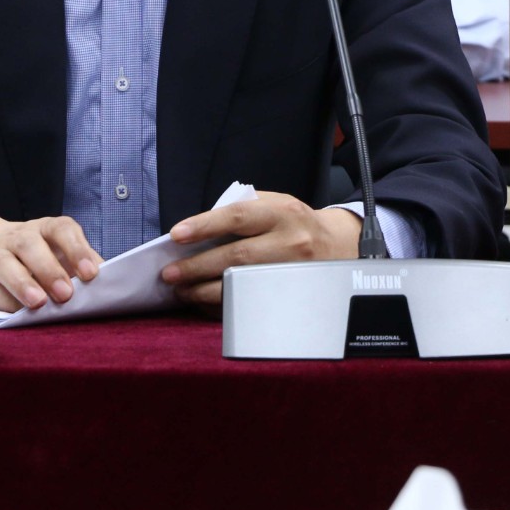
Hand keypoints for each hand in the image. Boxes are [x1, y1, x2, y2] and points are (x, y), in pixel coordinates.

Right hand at [0, 211, 99, 310]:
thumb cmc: (40, 256)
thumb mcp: (62, 254)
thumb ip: (82, 266)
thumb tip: (108, 285)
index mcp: (45, 229)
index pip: (61, 230)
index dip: (77, 249)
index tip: (90, 274)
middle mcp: (19, 237)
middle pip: (30, 245)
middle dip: (49, 269)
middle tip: (65, 294)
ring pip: (4, 263)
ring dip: (21, 283)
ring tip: (37, 302)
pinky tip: (10, 310)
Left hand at [160, 192, 362, 306]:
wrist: (339, 247)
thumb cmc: (294, 223)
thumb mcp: (275, 204)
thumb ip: (241, 211)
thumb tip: (197, 232)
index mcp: (283, 212)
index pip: (238, 217)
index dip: (205, 226)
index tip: (176, 235)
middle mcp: (291, 242)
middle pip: (237, 257)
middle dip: (197, 267)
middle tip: (170, 273)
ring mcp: (293, 273)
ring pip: (242, 286)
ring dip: (205, 291)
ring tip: (181, 290)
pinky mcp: (293, 297)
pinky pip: (251, 306)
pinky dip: (222, 306)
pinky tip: (204, 302)